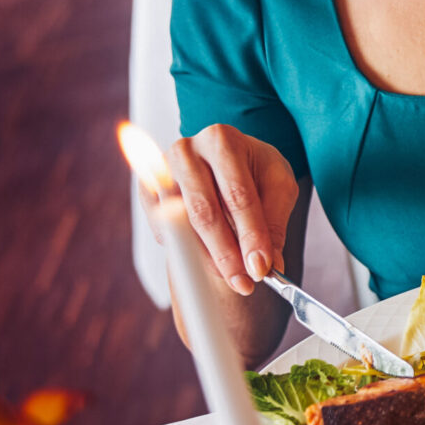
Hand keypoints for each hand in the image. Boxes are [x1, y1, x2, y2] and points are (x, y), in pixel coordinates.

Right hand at [148, 124, 298, 295]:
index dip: (250, 234)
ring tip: (233, 278)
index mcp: (221, 141)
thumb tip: (268, 264)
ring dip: (207, 258)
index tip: (261, 268)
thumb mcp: (278, 187)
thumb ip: (273, 222)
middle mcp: (185, 151)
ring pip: (181, 225)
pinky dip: (185, 250)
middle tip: (245, 283)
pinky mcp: (147, 191)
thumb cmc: (254, 171)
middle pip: (204, 211)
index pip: (237, 194)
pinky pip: (163, 230)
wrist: (226, 160)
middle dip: (227, 254)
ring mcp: (160, 171)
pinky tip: (208, 260)